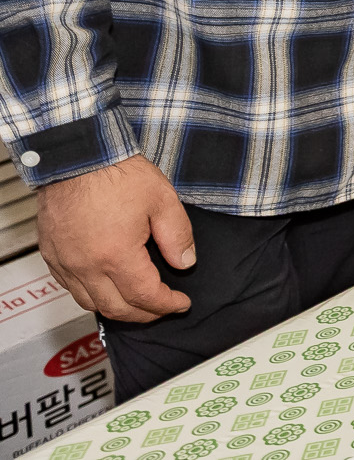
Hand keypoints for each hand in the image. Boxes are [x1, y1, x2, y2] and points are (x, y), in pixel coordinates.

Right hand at [36, 155, 194, 322]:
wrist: (79, 156)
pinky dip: (91, 294)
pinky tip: (105, 287)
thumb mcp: (162, 200)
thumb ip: (177, 236)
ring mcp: (65, 262)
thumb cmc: (116, 173)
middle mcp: (86, 265)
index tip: (181, 303)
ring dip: (116, 309)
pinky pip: (70, 287)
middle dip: (144, 315)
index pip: (145, 296)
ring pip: (89, 303)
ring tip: (137, 303)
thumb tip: (185, 262)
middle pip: (116, 308)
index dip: (167, 304)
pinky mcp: (51, 254)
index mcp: (115, 255)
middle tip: (162, 308)